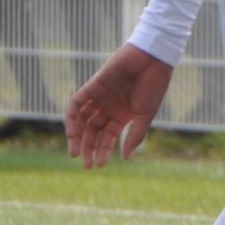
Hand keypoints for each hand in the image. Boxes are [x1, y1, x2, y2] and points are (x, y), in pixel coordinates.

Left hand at [65, 43, 173, 167]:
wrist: (151, 60)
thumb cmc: (153, 87)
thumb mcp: (145, 115)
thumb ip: (135, 135)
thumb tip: (126, 157)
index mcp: (122, 115)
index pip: (107, 137)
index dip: (103, 151)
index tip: (99, 165)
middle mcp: (108, 108)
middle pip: (92, 131)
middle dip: (88, 147)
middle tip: (86, 164)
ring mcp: (99, 98)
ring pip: (82, 120)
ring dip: (77, 137)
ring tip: (75, 153)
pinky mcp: (91, 87)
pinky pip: (76, 104)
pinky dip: (72, 118)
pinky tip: (73, 132)